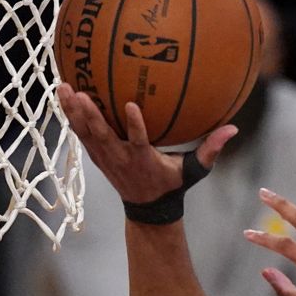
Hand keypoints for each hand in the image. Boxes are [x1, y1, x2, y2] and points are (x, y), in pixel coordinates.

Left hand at [55, 83, 236, 203]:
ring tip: (63, 87)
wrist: (148, 208)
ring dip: (73, 112)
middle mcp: (121, 159)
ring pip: (85, 133)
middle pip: (102, 136)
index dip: (134, 125)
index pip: (139, 141)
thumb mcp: (193, 171)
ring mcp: (105, 158)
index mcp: (144, 160)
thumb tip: (233, 129)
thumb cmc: (172, 184)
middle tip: (81, 92)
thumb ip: (211, 150)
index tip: (129, 105)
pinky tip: (62, 94)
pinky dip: (70, 115)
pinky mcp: (96, 156)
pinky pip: (80, 134)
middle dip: (91, 115)